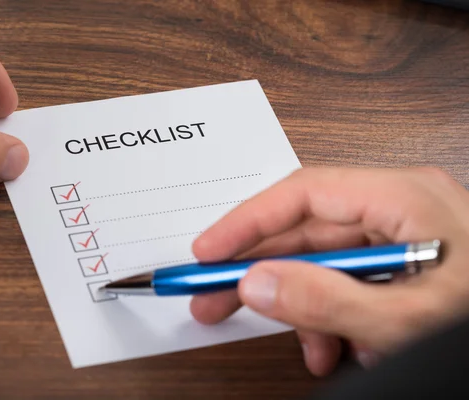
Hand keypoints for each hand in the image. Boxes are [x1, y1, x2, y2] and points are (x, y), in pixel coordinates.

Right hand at [190, 167, 468, 375]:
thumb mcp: (408, 319)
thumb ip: (327, 300)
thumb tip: (255, 282)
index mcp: (404, 196)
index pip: (302, 194)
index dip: (246, 222)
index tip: (207, 253)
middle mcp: (399, 207)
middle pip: (306, 231)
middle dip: (260, 271)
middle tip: (213, 300)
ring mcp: (401, 236)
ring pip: (324, 264)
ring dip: (304, 308)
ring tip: (306, 350)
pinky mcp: (404, 265)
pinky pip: (349, 283)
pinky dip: (334, 318)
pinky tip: (338, 349)